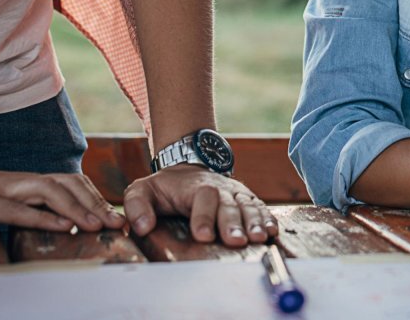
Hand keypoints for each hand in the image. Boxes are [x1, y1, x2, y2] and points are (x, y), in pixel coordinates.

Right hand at [0, 168, 124, 231]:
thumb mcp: (14, 202)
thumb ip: (41, 208)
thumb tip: (71, 223)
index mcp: (34, 182)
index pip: (74, 185)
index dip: (98, 200)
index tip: (119, 218)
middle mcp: (26, 181)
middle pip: (69, 185)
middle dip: (97, 203)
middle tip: (118, 224)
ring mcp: (5, 190)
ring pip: (50, 192)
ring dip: (77, 208)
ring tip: (97, 225)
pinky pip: (16, 210)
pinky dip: (42, 217)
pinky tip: (63, 226)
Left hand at [122, 165, 277, 244]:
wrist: (188, 168)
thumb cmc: (164, 187)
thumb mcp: (142, 190)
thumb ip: (136, 206)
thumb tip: (142, 226)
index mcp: (195, 187)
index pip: (202, 198)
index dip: (203, 216)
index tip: (202, 235)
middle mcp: (220, 188)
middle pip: (229, 204)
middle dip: (233, 223)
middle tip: (236, 241)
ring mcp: (235, 192)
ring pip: (247, 205)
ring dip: (254, 222)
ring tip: (259, 238)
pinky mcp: (245, 199)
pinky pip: (258, 206)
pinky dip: (267, 217)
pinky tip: (272, 231)